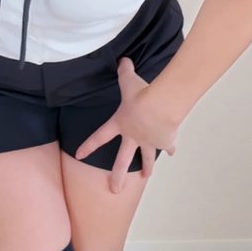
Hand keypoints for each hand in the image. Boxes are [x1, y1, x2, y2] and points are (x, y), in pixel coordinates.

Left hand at [74, 58, 179, 193]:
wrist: (160, 106)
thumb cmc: (141, 93)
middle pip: (122, 161)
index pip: (99, 137)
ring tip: (145, 177)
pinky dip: (170, 148)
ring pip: (145, 159)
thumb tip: (123, 59)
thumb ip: (124, 70)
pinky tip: (172, 151)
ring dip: (146, 168)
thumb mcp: (128, 79)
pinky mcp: (165, 142)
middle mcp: (133, 137)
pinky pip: (167, 146)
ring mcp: (149, 142)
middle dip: (118, 177)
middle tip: (114, 190)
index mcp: (120, 124)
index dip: (88, 146)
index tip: (79, 155)